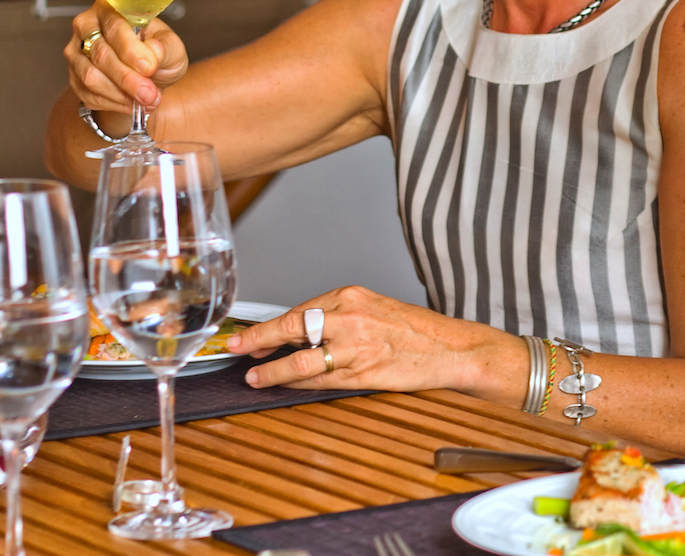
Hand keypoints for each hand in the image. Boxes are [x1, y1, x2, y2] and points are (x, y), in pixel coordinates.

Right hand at [65, 0, 187, 113]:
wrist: (147, 76)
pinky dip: (114, 103)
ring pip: (90, 76)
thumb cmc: (158, 53)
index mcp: (111, 8)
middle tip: (150, 94)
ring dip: (121, 94)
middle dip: (128, 79)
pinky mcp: (74, 76)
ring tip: (147, 100)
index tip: (150, 68)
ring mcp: (76, 51)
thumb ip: (165, 47)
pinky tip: (132, 104)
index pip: (115, 27)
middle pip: (101, 54)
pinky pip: (88, 93)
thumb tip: (152, 52)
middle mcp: (87, 25)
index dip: (131, 51)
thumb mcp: (172, 46)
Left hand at [225, 285, 521, 397]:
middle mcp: (350, 318)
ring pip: (300, 361)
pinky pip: (321, 381)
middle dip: (257, 341)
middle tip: (234, 349)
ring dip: (272, 372)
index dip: (267, 326)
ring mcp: (355, 347)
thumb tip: (299, 331)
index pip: (297, 310)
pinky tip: (286, 387)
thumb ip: (339, 316)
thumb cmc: (414, 328)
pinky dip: (300, 385)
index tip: (245, 335)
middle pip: (291, 329)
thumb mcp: (374, 308)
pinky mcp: (362, 373)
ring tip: (255, 378)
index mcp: (351, 296)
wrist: (449, 348)